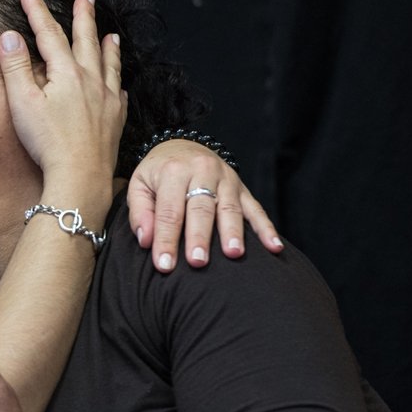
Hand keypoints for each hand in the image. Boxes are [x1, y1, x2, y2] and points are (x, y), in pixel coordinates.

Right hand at [0, 0, 126, 201]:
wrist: (79, 177)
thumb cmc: (48, 143)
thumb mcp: (22, 102)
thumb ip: (15, 66)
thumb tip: (10, 35)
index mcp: (67, 73)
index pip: (49, 33)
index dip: (37, 10)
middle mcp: (91, 81)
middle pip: (86, 40)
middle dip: (84, 16)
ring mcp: (107, 101)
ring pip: (109, 64)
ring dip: (108, 46)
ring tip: (111, 34)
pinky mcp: (115, 121)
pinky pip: (119, 95)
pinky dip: (117, 83)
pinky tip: (118, 86)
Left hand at [128, 139, 283, 270]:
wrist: (182, 146)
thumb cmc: (157, 175)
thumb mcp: (139, 186)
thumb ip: (140, 212)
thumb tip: (146, 241)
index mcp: (173, 171)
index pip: (169, 211)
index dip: (166, 239)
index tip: (164, 265)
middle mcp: (202, 172)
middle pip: (201, 208)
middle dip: (199, 236)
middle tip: (198, 262)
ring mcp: (226, 179)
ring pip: (230, 208)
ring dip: (233, 232)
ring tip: (233, 254)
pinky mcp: (243, 188)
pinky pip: (256, 209)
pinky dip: (266, 229)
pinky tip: (273, 248)